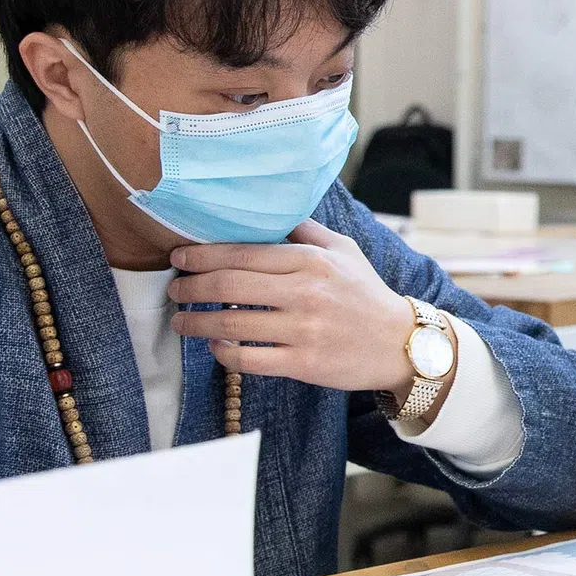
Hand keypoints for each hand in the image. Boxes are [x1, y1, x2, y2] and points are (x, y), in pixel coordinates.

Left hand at [168, 220, 416, 394]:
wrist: (401, 344)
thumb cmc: (367, 294)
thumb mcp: (345, 251)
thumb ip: (307, 231)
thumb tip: (270, 212)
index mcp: (312, 261)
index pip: (244, 253)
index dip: (203, 255)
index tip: (179, 258)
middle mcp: (305, 293)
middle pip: (229, 285)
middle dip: (191, 287)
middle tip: (173, 290)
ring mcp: (303, 329)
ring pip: (231, 323)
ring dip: (195, 322)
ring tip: (180, 321)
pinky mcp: (303, 363)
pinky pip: (248, 359)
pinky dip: (223, 352)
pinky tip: (214, 344)